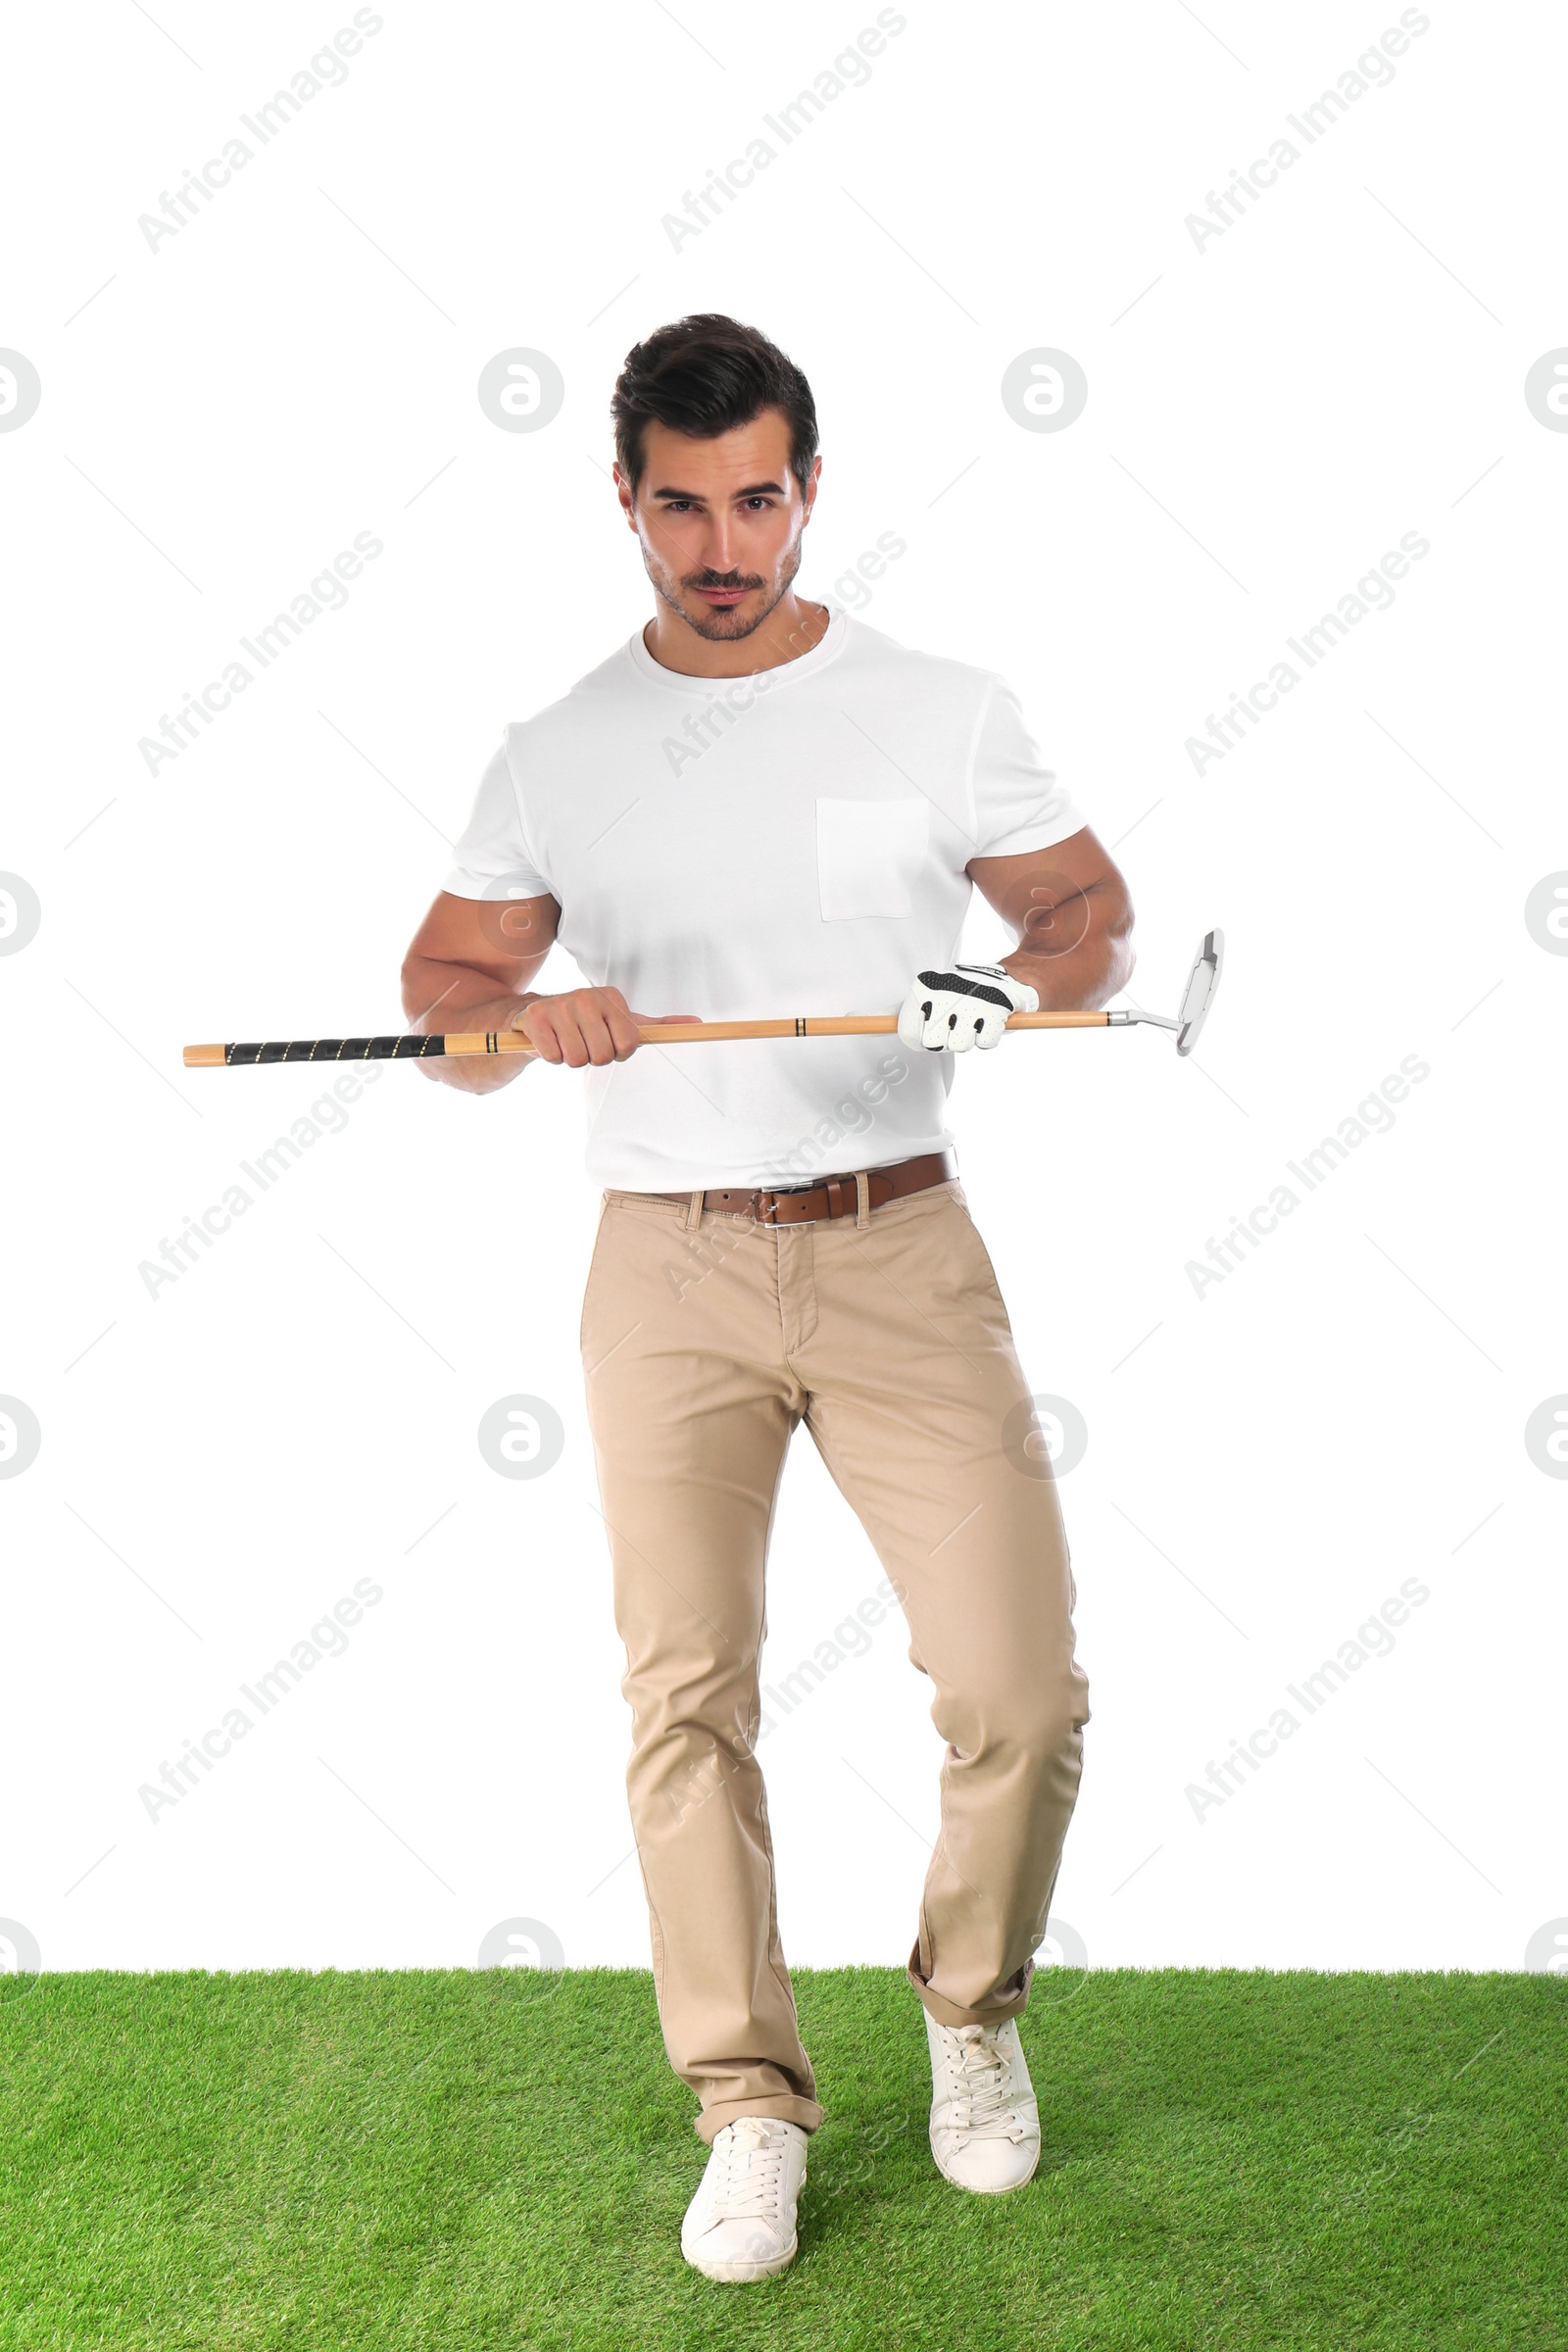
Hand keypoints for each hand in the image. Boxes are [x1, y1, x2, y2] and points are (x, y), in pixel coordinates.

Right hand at [511, 987, 697, 1067]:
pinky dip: (551, 1057)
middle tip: (583, 1042)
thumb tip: (697, 1023)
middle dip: (593, 1058)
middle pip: (602, 1055)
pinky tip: (548, 1041)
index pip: (628, 1044)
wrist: (533, 1016)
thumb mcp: (622, 1022)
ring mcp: (560, 1005)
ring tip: (566, 1042)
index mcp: (611, 997)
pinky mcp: (535, 1018)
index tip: (606, 1041)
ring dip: (571, 1059)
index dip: (617, 1052)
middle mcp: (587, 997)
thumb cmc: (585, 1024)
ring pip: (578, 1059)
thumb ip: (656, 1026)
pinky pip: (553, 1057)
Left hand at [896, 962, 1038, 1052]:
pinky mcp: (996, 1009)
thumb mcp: (924, 996)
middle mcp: (944, 990)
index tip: (933, 1027)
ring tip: (973, 1020)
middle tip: (955, 1024)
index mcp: (924, 986)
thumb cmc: (956, 994)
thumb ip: (893, 1012)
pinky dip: (988, 1037)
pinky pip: (985, 1043)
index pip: (908, 1033)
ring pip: (959, 1045)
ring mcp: (971, 999)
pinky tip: (987, 1020)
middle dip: (946, 1040)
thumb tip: (861, 1023)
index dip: (921, 1039)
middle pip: (933, 1043)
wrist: (1001, 979)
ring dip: (968, 1039)